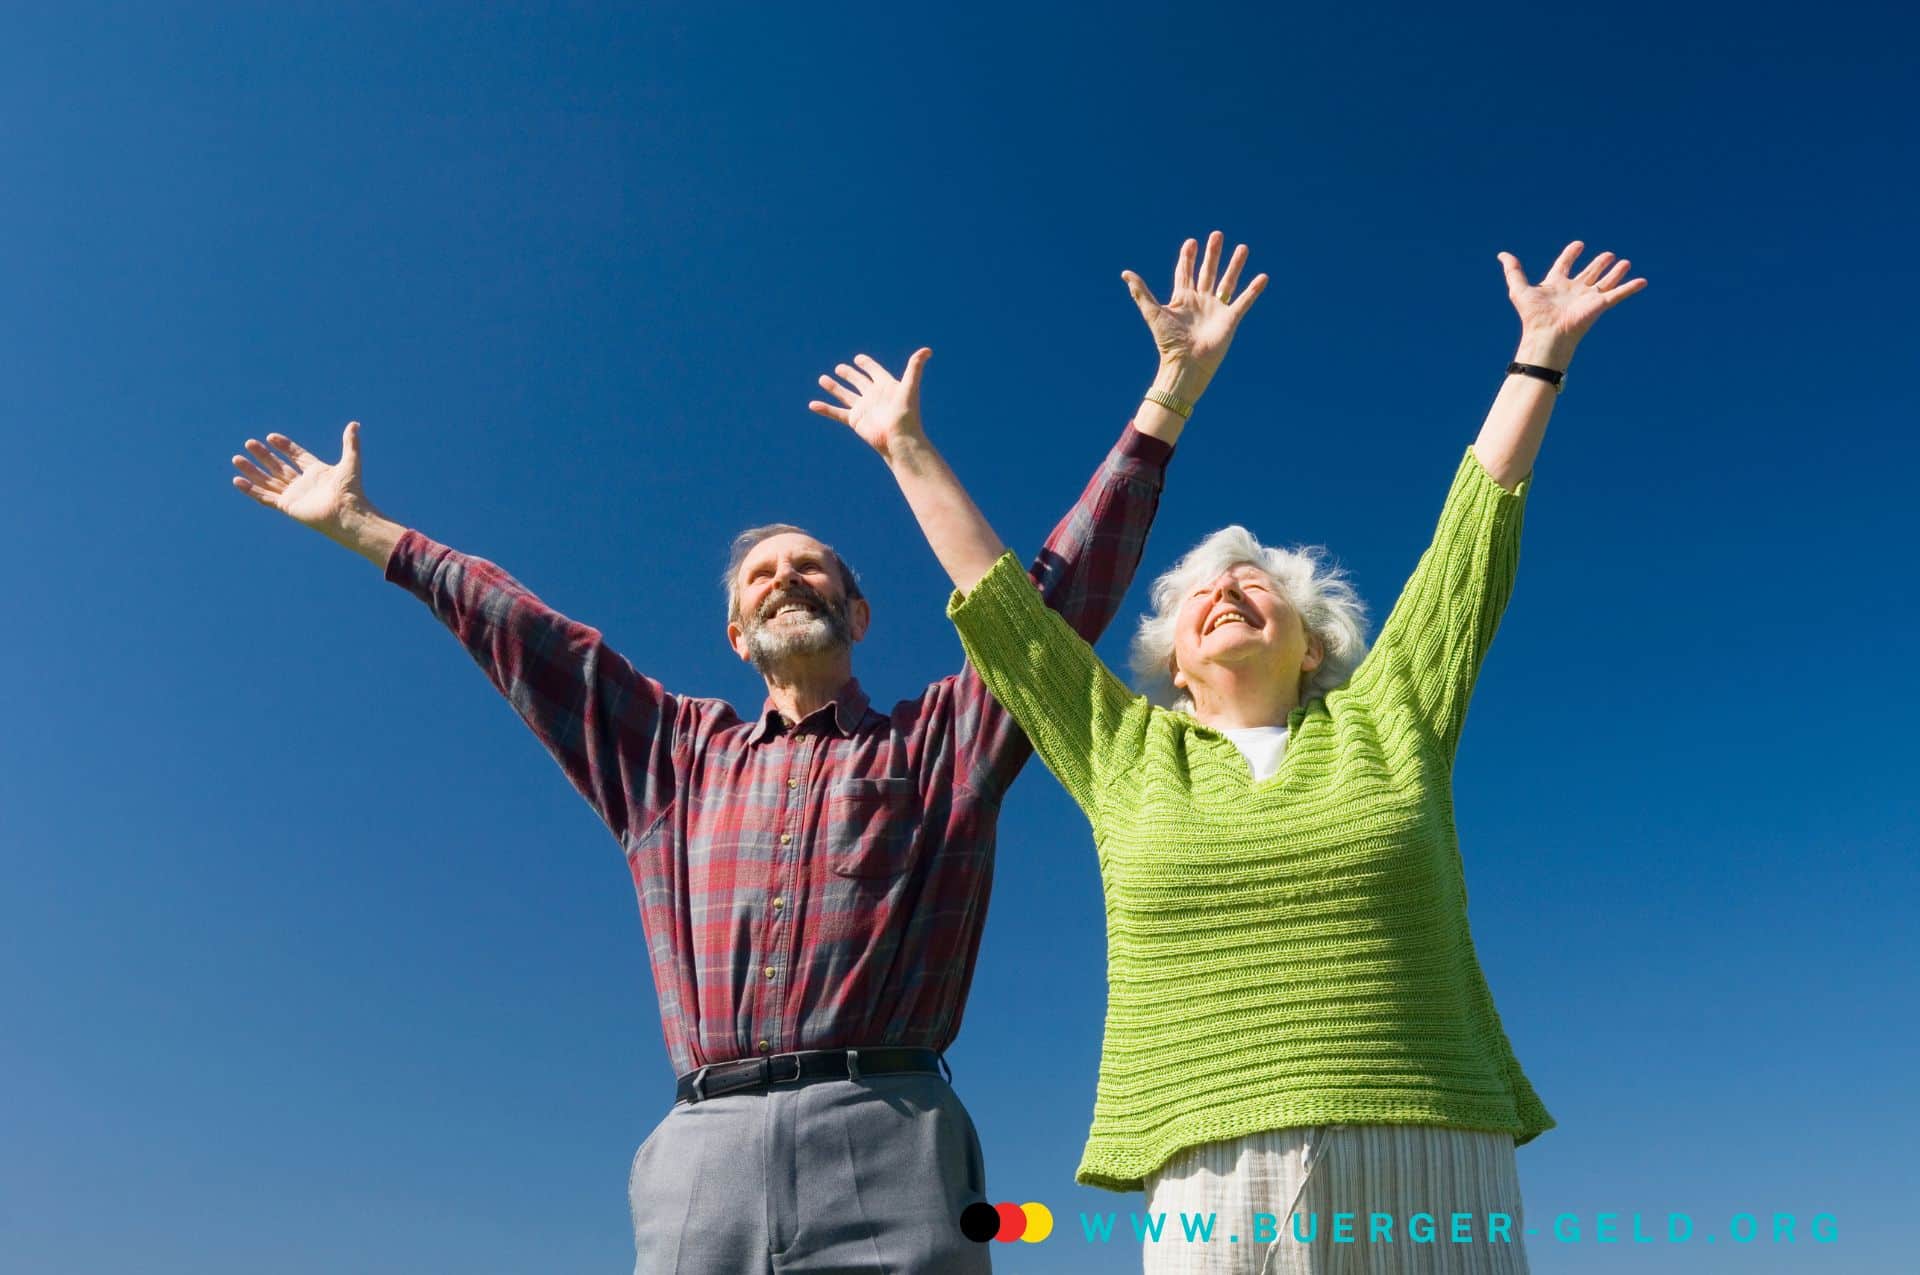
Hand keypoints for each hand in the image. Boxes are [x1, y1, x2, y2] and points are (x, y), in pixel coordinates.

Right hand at [231, 422, 368, 532]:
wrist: (347, 514)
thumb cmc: (351, 490)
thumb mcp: (351, 462)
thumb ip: (350, 443)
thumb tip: (354, 424)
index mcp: (316, 472)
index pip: (296, 456)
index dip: (283, 446)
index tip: (270, 437)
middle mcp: (303, 483)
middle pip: (278, 466)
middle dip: (263, 455)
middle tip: (249, 443)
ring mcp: (294, 495)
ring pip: (268, 480)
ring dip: (252, 470)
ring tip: (237, 458)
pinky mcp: (287, 506)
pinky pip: (265, 497)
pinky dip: (251, 490)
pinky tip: (237, 480)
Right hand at [809, 349, 931, 458]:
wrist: (899, 440)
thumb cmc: (906, 414)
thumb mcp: (910, 388)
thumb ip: (915, 367)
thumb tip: (927, 350)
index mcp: (886, 386)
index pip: (875, 371)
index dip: (867, 364)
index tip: (859, 359)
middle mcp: (873, 396)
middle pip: (859, 382)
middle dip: (850, 374)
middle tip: (840, 368)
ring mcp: (863, 408)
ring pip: (845, 395)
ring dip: (834, 387)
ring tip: (822, 379)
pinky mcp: (855, 420)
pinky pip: (837, 413)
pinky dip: (825, 409)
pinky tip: (813, 405)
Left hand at [1121, 230, 1268, 400]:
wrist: (1186, 363)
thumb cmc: (1168, 341)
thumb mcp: (1152, 312)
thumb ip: (1141, 292)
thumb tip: (1125, 273)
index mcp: (1182, 299)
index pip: (1185, 272)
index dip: (1188, 257)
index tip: (1191, 241)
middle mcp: (1200, 302)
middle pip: (1207, 272)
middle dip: (1212, 253)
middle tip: (1217, 234)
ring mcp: (1216, 309)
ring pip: (1227, 281)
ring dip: (1235, 264)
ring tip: (1243, 247)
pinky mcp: (1230, 319)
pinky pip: (1244, 301)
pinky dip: (1254, 290)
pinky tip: (1262, 277)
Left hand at [1498, 241, 1647, 349]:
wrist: (1547, 334)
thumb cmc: (1533, 315)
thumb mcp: (1520, 289)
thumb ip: (1513, 271)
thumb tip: (1501, 254)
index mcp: (1556, 284)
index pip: (1565, 265)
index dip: (1571, 254)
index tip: (1578, 245)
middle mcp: (1573, 290)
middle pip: (1589, 273)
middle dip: (1598, 263)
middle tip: (1608, 255)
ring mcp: (1588, 297)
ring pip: (1605, 281)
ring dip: (1615, 272)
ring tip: (1624, 262)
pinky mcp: (1600, 305)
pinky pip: (1619, 294)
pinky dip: (1631, 287)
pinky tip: (1643, 281)